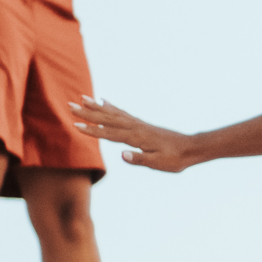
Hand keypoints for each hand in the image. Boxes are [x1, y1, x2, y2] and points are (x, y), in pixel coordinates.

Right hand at [70, 97, 200, 172]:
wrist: (191, 148)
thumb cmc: (175, 159)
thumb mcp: (159, 163)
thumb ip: (140, 159)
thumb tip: (122, 155)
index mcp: (137, 137)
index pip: (109, 133)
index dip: (92, 130)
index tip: (75, 124)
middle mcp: (136, 127)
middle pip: (108, 118)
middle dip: (88, 112)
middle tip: (70, 104)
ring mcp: (139, 124)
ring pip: (113, 113)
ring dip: (97, 106)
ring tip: (82, 97)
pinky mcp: (142, 125)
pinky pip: (123, 113)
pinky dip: (112, 107)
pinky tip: (105, 102)